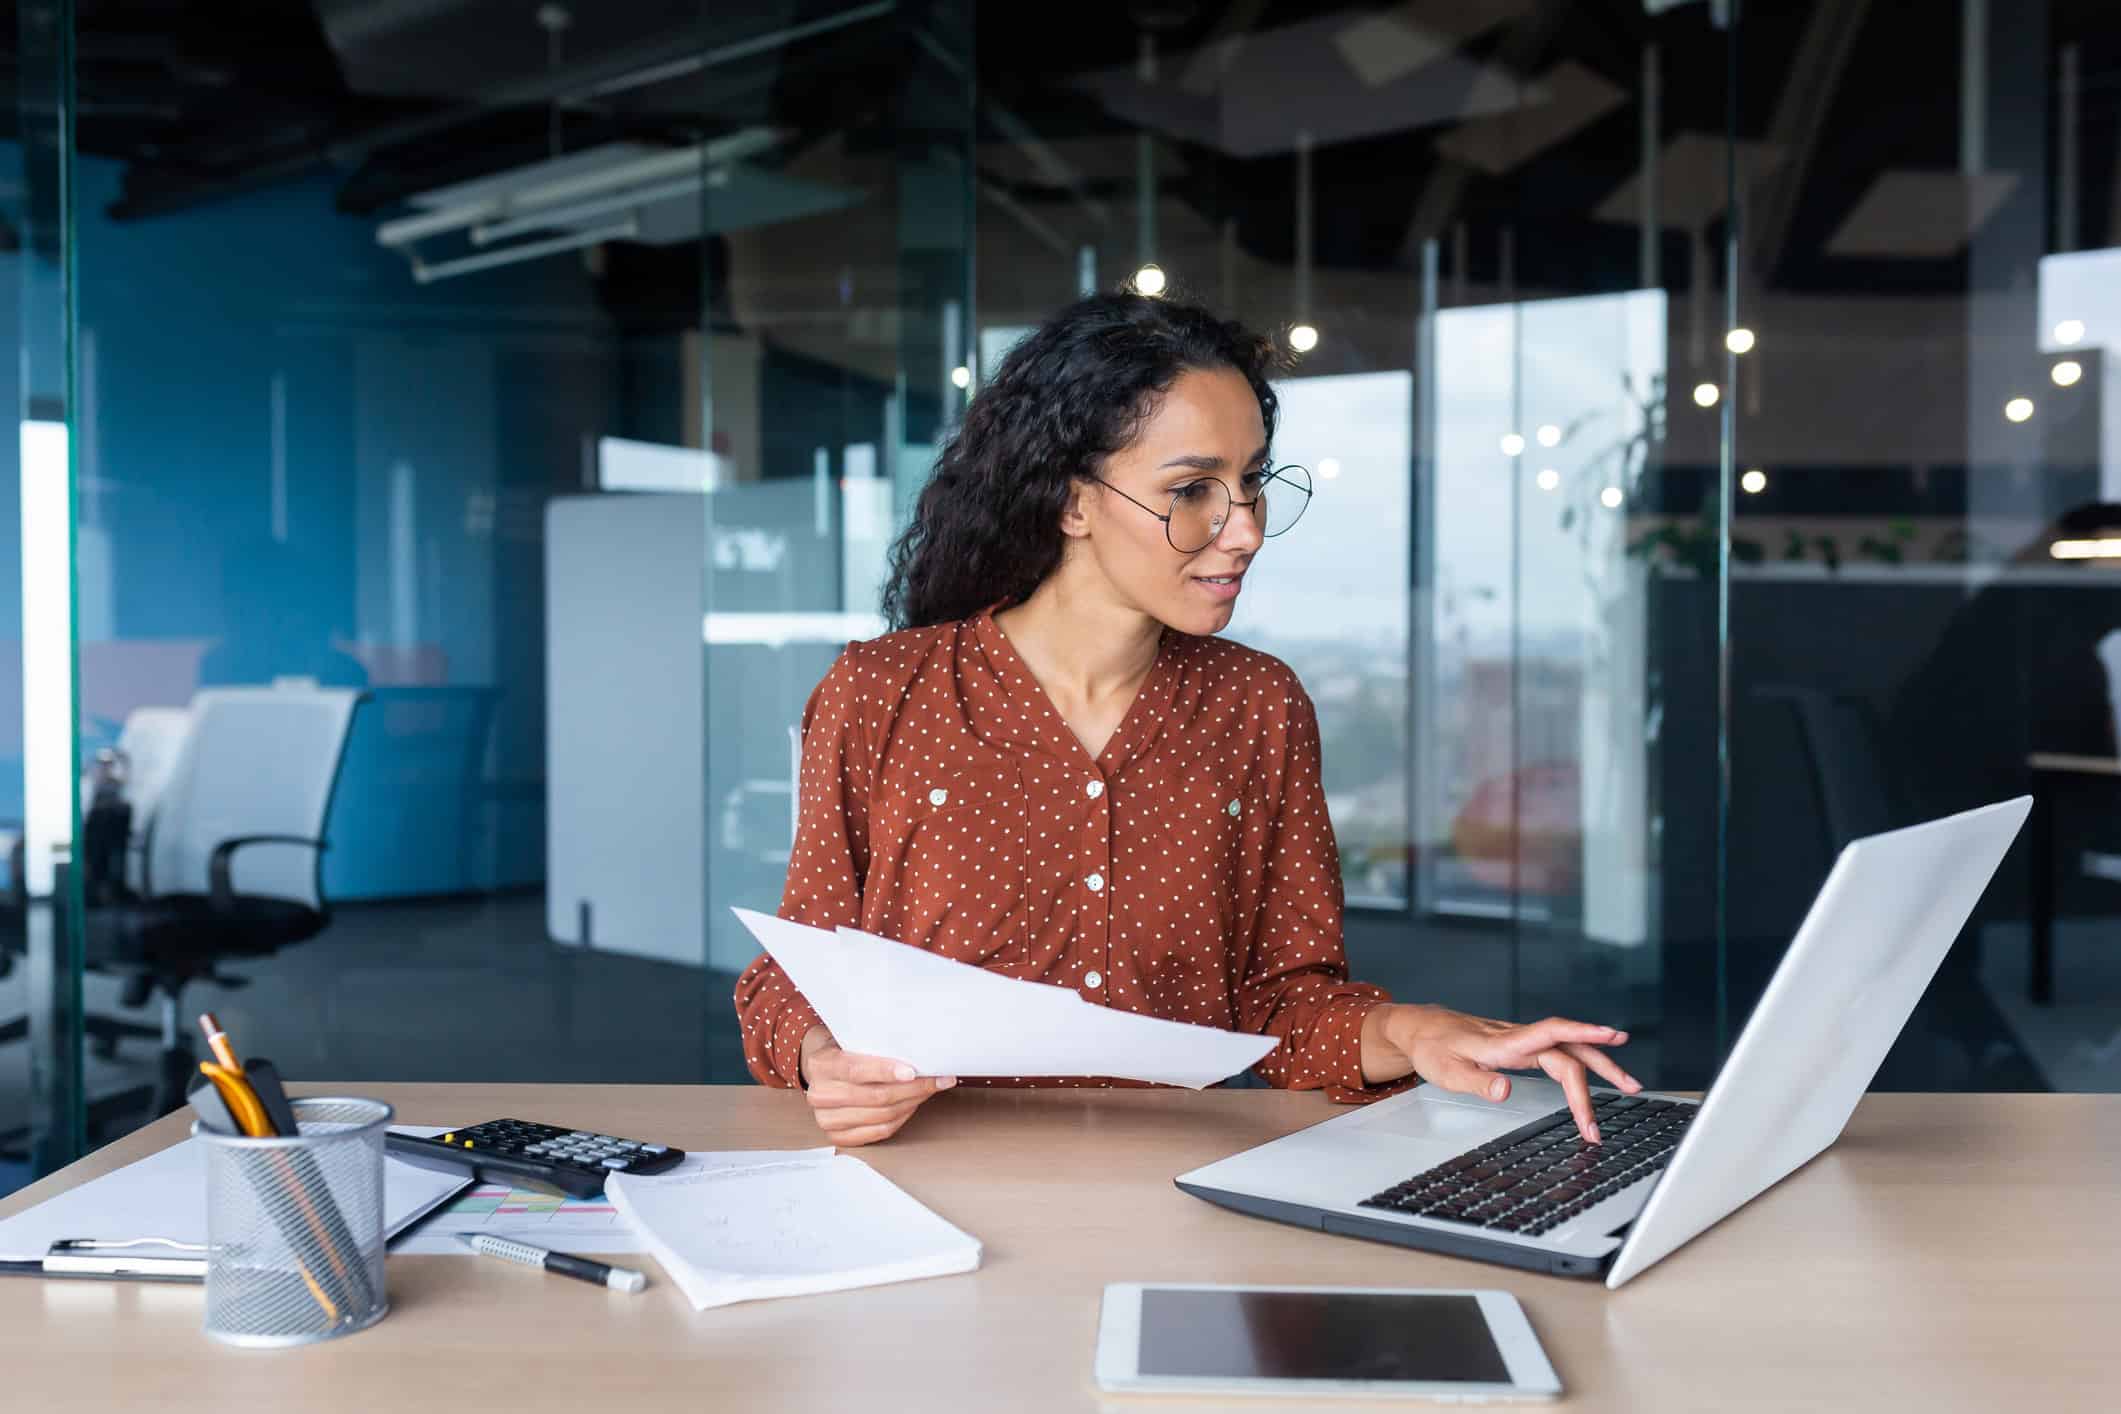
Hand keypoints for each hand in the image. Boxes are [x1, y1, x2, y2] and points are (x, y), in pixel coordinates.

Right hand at [796, 1025, 955, 1145]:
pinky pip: (880, 1131)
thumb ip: (875, 1046)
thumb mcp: (852, 1039)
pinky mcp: (838, 1136)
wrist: (822, 1069)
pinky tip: (912, 1104)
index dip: (886, 1071)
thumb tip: (918, 1051)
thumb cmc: (844, 1050)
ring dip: (912, 1103)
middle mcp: (820, 1094)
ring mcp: (827, 1119)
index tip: (913, 1071)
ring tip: (929, 1090)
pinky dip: (902, 1118)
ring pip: (882, 1116)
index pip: (856, 1069)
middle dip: (912, 1088)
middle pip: (875, 1096)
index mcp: (821, 1065)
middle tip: (937, 1079)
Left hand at [1359, 1005, 1640, 1142]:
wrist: (1420, 1028)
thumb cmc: (1433, 1050)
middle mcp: (1518, 1038)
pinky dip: (1582, 1065)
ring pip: (1569, 1050)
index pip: (1550, 1033)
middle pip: (1569, 1050)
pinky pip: (1559, 1053)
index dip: (1583, 1033)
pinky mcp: (1521, 1046)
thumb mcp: (1446, 1073)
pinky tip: (1597, 1075)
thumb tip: (1507, 1091)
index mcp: (1503, 1044)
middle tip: (1631, 1093)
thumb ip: (1477, 1084)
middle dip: (1602, 1072)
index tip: (1614, 1036)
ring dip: (1601, 1066)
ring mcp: (1521, 1040)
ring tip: (1630, 1086)